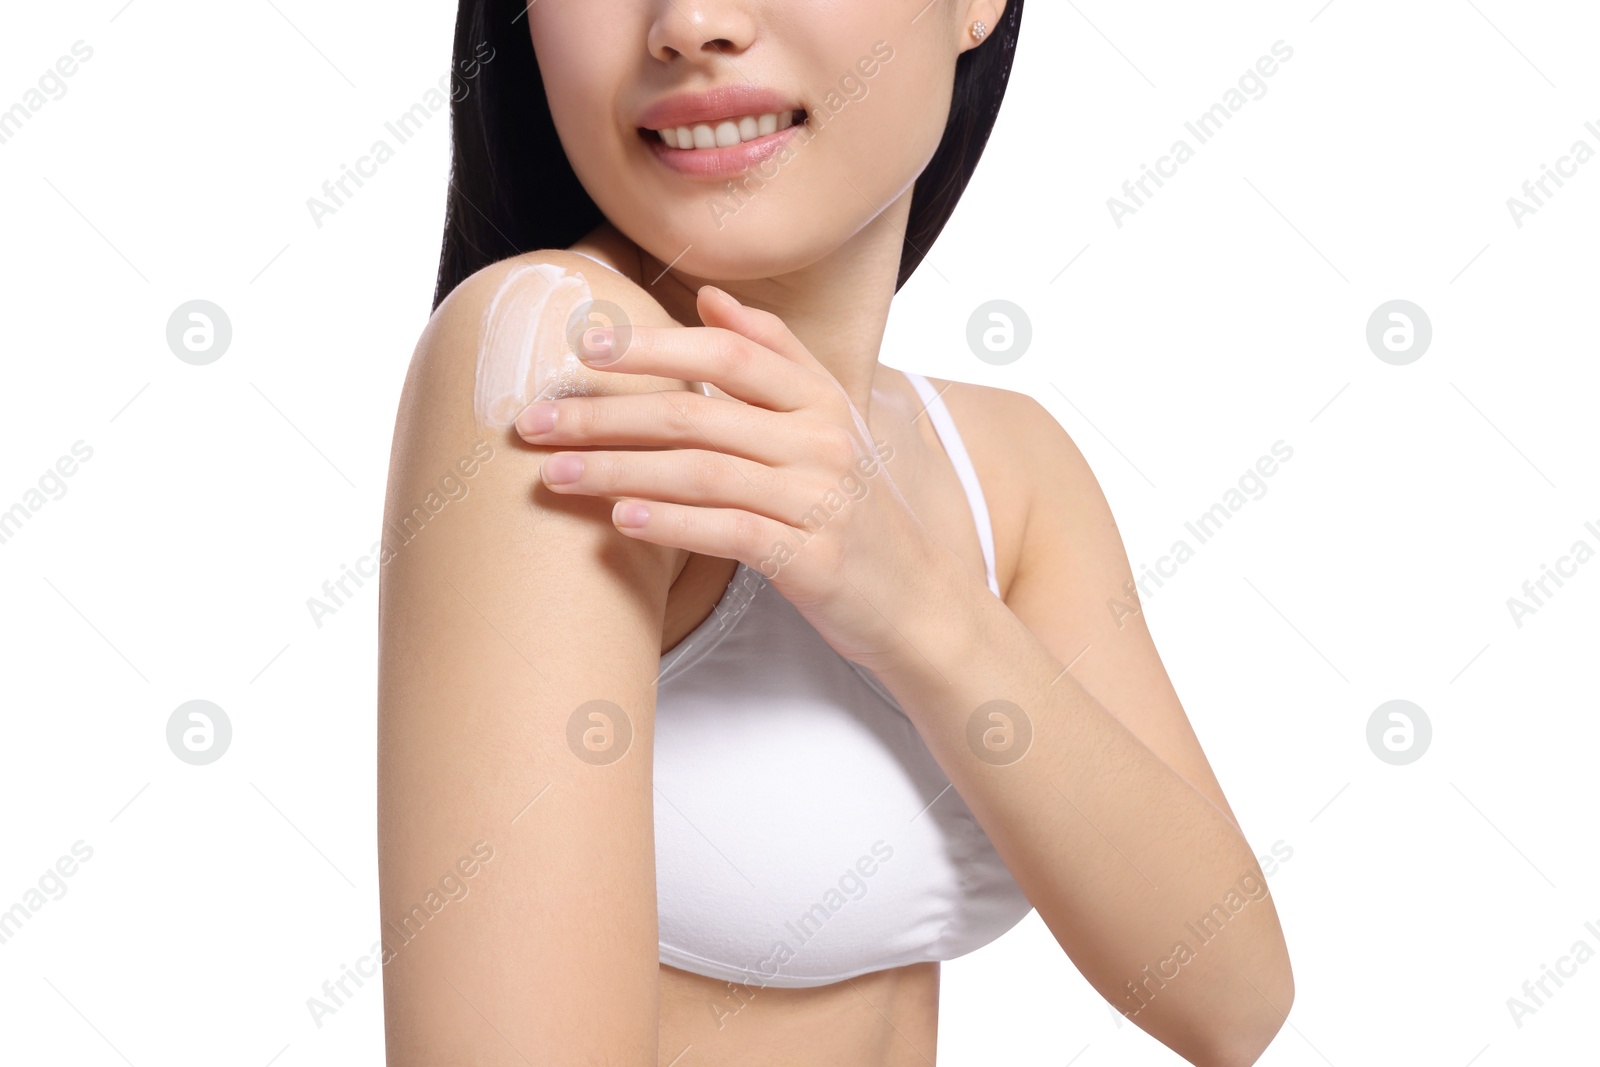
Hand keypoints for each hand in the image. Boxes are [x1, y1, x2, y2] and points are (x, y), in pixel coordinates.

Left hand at [513, 285, 947, 671]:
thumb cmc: (855, 509)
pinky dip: (671, 524)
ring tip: (554, 474)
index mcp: (821, 399)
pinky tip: (620, 520)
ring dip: (617, 470)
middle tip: (534, 422)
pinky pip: (729, 533)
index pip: (727, 356)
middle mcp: (822, 441)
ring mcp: (820, 500)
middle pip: (696, 414)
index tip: (583, 346)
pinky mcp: (813, 560)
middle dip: (605, 415)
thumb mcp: (831, 421)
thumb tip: (712, 297)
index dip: (653, 346)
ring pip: (700, 473)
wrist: (918, 602)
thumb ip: (776, 356)